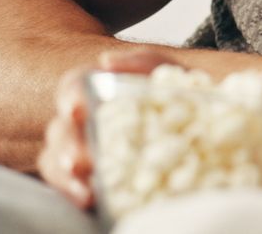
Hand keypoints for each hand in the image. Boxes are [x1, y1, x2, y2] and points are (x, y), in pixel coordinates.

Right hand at [38, 46, 175, 209]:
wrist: (204, 133)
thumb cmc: (178, 98)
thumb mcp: (169, 75)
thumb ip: (143, 62)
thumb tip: (107, 62)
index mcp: (99, 91)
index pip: (73, 87)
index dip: (70, 95)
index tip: (77, 108)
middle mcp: (84, 122)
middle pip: (62, 129)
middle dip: (68, 144)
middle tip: (79, 160)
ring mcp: (82, 152)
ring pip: (57, 160)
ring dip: (66, 173)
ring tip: (84, 185)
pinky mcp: (87, 179)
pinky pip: (69, 185)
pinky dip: (73, 191)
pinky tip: (89, 198)